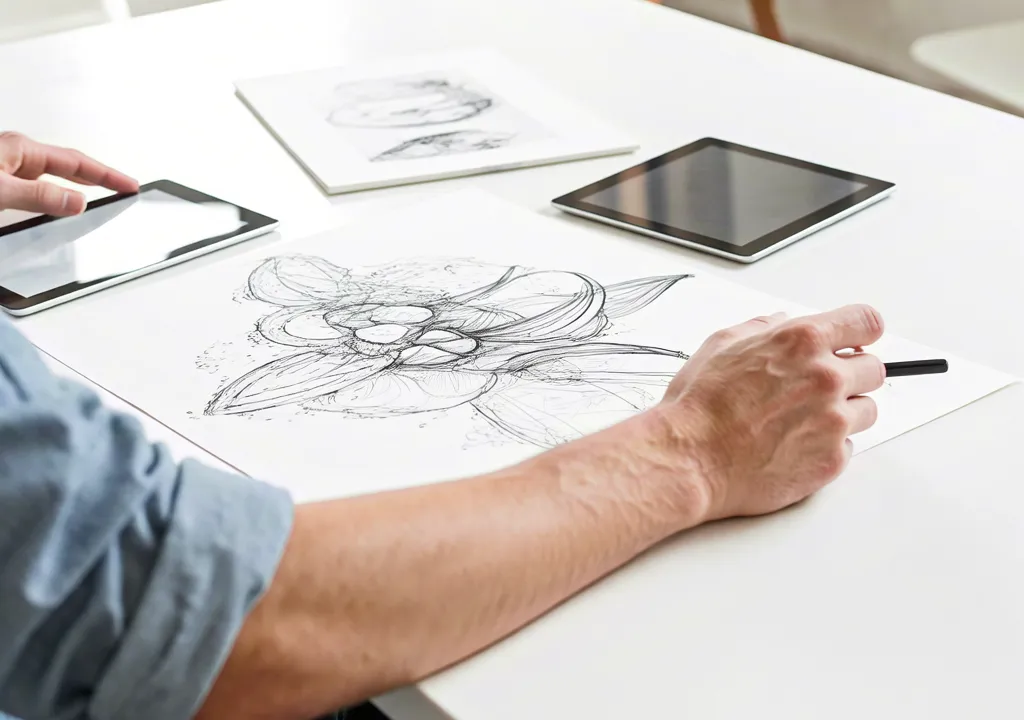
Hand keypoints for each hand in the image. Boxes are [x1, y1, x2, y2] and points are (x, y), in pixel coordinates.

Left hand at [0, 131, 138, 215]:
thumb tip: (78, 201)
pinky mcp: (0, 184)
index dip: (107, 175)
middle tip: (123, 188)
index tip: (130, 185)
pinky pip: (36, 189)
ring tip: (98, 192)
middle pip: (69, 166)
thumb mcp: (1, 189)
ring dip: (76, 186)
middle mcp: (15, 156)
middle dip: (99, 177)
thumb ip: (39, 195)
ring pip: (52, 177)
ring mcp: (5, 169)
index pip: (76, 162)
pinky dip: (54, 197)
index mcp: (20, 150)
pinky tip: (53, 205)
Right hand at [656, 304, 884, 521]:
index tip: (855, 341)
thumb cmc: (699, 405)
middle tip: (816, 388)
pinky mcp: (832, 459)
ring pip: (866, 410)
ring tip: (800, 420)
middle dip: (850, 375)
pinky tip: (791, 444)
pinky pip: (848, 447)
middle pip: (874, 368)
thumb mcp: (721, 345)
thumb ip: (761, 328)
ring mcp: (834, 421)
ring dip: (842, 412)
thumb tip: (778, 324)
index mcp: (803, 341)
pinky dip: (826, 445)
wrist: (690, 459)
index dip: (860, 332)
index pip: (866, 322)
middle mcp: (827, 378)